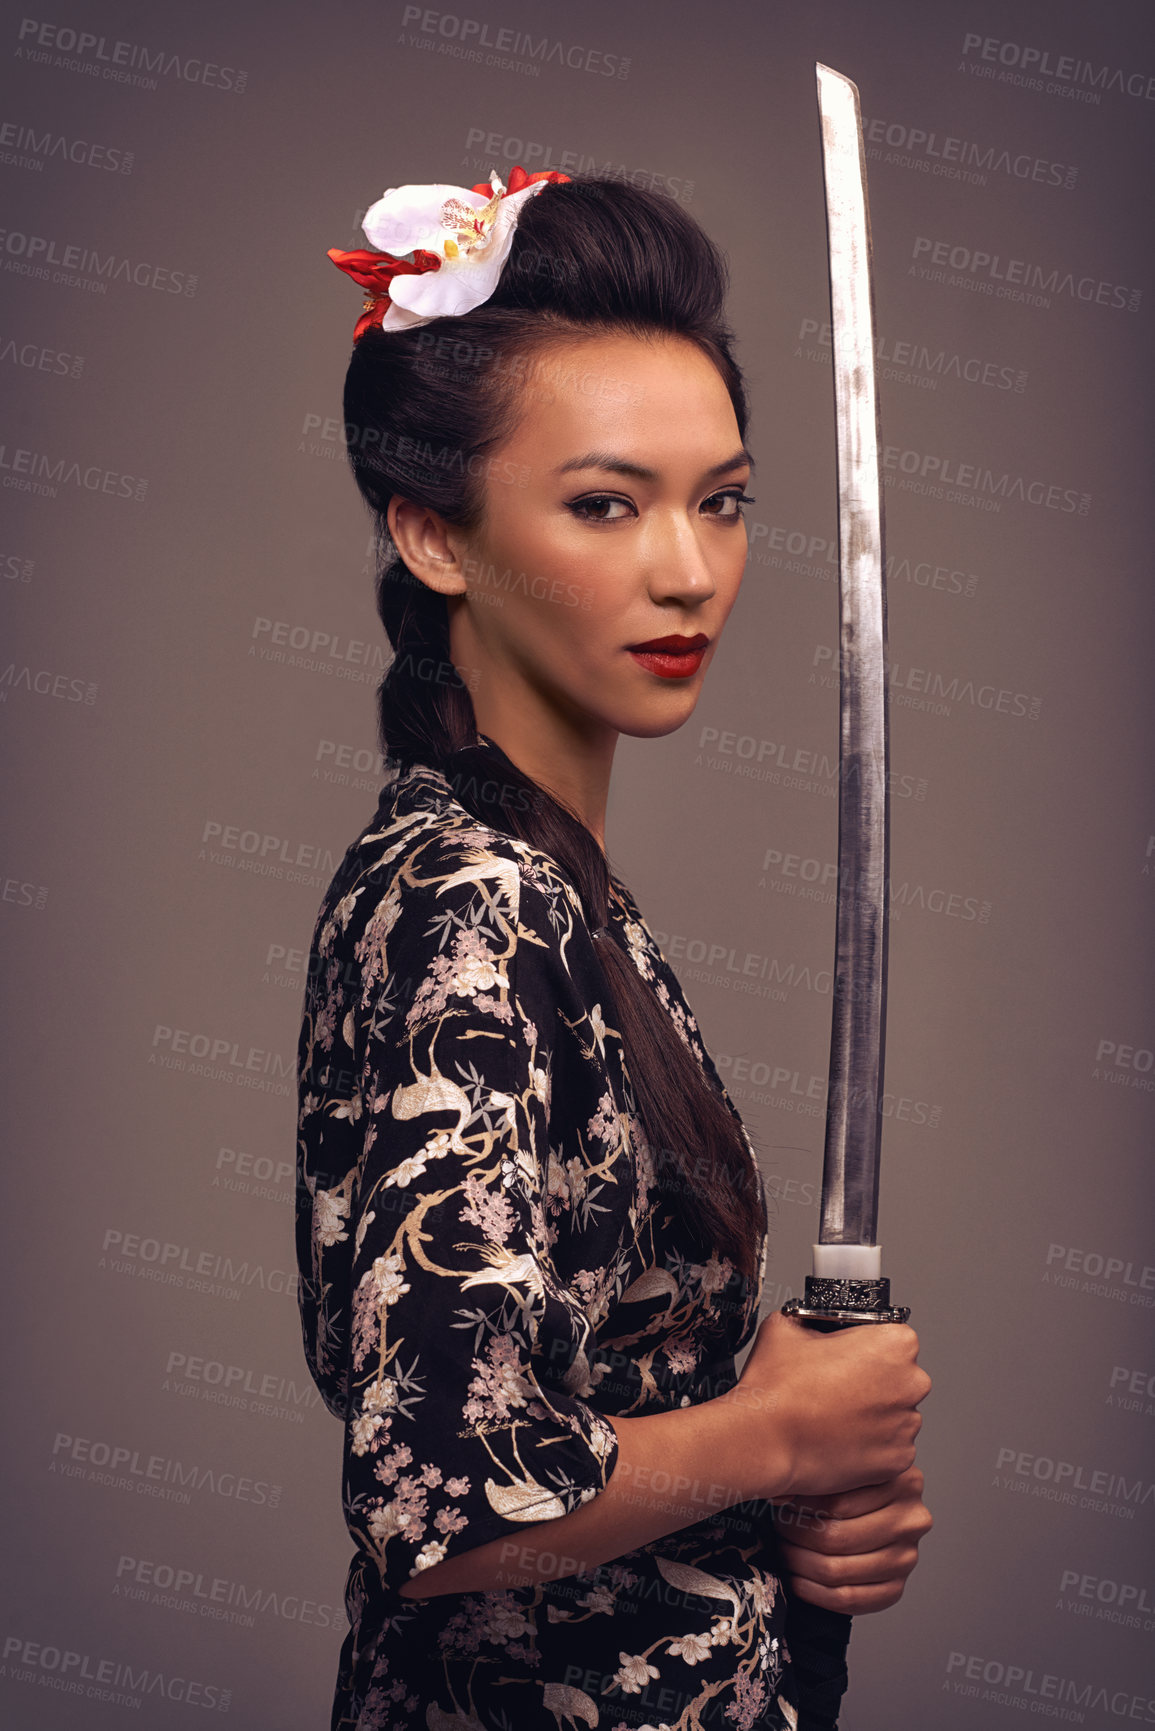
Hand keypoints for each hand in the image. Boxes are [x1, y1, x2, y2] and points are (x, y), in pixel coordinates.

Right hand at [723, 1311, 931, 1498]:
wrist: (766, 1442)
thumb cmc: (778, 1388)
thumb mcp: (786, 1326)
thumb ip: (812, 1319)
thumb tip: (813, 1323)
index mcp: (894, 1344)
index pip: (894, 1337)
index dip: (867, 1345)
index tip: (848, 1357)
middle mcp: (911, 1384)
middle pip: (899, 1377)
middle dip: (874, 1381)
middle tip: (836, 1386)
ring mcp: (906, 1426)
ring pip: (895, 1413)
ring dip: (872, 1414)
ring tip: (834, 1415)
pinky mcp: (897, 1461)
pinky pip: (890, 1446)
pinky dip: (870, 1444)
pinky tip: (839, 1438)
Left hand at [770, 1465, 932, 1613]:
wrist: (876, 1509)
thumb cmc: (852, 1483)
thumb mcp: (847, 1464)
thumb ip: (824, 1472)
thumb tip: (779, 1494)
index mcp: (903, 1482)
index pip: (837, 1503)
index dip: (800, 1508)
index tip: (780, 1505)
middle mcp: (912, 1521)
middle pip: (837, 1538)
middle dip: (796, 1537)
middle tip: (778, 1529)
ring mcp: (907, 1558)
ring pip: (838, 1570)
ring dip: (800, 1564)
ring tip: (784, 1550)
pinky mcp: (896, 1587)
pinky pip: (849, 1600)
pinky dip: (815, 1593)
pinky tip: (798, 1579)